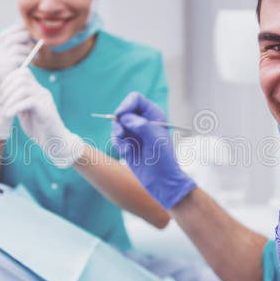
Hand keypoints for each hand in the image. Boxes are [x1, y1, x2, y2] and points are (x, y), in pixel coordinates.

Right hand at [0, 25, 32, 138]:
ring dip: (28, 50)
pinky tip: (32, 65)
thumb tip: (26, 37)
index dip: (14, 30)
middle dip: (23, 37)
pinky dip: (27, 59)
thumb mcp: (10, 69)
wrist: (3, 106)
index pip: (3, 36)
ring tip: (35, 56)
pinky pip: (18, 56)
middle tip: (34, 41)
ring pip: (16, 46)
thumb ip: (14, 55)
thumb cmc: (11, 89)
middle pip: (10, 38)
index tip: (27, 29)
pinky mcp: (1, 68)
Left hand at [0, 68, 83, 167]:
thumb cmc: (39, 129)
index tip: (2, 94)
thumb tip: (2, 97)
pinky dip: (15, 107)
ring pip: (24, 88)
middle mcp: (42, 91)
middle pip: (22, 77)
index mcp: (37, 90)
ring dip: (10, 99)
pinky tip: (9, 115)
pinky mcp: (46, 110)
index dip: (9, 79)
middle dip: (7, 88)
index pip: (23, 72)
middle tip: (2, 103)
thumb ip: (17, 103)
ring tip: (5, 111)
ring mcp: (45, 99)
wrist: (55, 142)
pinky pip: (29, 101)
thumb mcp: (25, 113)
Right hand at [111, 92, 194, 208]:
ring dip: (117, 134)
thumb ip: (142, 126)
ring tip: (125, 147)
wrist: (161, 181)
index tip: (121, 115)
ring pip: (117, 124)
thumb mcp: (155, 140)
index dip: (126, 104)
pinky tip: (126, 153)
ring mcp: (134, 132)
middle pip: (123, 110)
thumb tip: (125, 117)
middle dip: (119, 121)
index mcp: (154, 115)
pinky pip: (115, 137)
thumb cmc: (164, 160)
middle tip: (121, 134)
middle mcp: (143, 121)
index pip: (136, 99)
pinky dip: (117, 144)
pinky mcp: (127, 143)